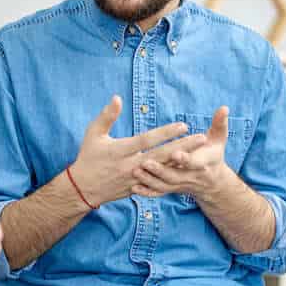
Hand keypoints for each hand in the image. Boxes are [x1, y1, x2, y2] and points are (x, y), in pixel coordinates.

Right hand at [69, 95, 208, 206]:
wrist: (83, 188)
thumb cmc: (88, 157)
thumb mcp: (93, 134)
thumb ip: (107, 116)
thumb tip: (117, 98)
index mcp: (120, 151)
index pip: (147, 140)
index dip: (166, 133)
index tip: (182, 125)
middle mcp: (130, 166)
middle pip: (161, 155)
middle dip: (183, 147)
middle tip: (202, 138)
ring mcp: (135, 179)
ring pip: (163, 170)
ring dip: (182, 161)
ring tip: (200, 153)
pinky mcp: (137, 188)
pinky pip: (158, 181)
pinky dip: (172, 175)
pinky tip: (186, 169)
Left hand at [132, 106, 232, 199]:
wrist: (213, 182)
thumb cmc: (213, 154)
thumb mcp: (219, 139)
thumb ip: (220, 124)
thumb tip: (224, 108)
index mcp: (203, 164)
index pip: (194, 162)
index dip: (185, 159)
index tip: (175, 153)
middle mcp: (191, 177)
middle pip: (174, 176)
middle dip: (160, 170)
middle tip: (144, 162)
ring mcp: (180, 185)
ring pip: (164, 186)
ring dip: (150, 181)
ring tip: (136, 172)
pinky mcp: (171, 189)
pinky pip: (159, 193)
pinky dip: (147, 193)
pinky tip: (134, 189)